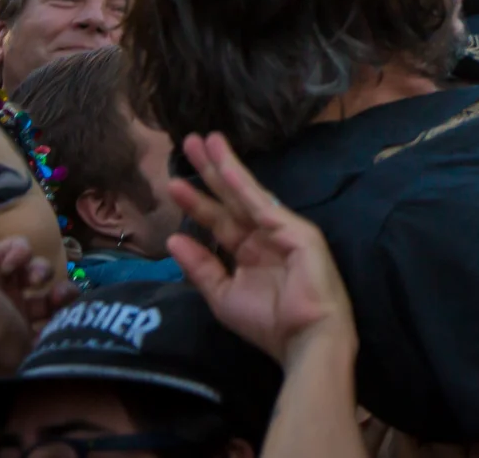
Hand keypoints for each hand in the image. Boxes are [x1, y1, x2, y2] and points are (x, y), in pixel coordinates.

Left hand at [166, 132, 355, 368]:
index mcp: (250, 251)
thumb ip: (200, 267)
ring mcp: (281, 228)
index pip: (219, 220)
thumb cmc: (269, 323)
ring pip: (246, 193)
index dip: (197, 201)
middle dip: (209, 171)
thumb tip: (174, 239)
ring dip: (224, 166)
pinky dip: (243, 184)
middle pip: (230, 198)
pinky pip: (262, 204)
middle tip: (189, 141)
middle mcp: (264, 234)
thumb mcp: (223, 296)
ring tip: (204, 141)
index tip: (173, 182)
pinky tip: (226, 167)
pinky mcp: (295, 229)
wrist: (306, 338)